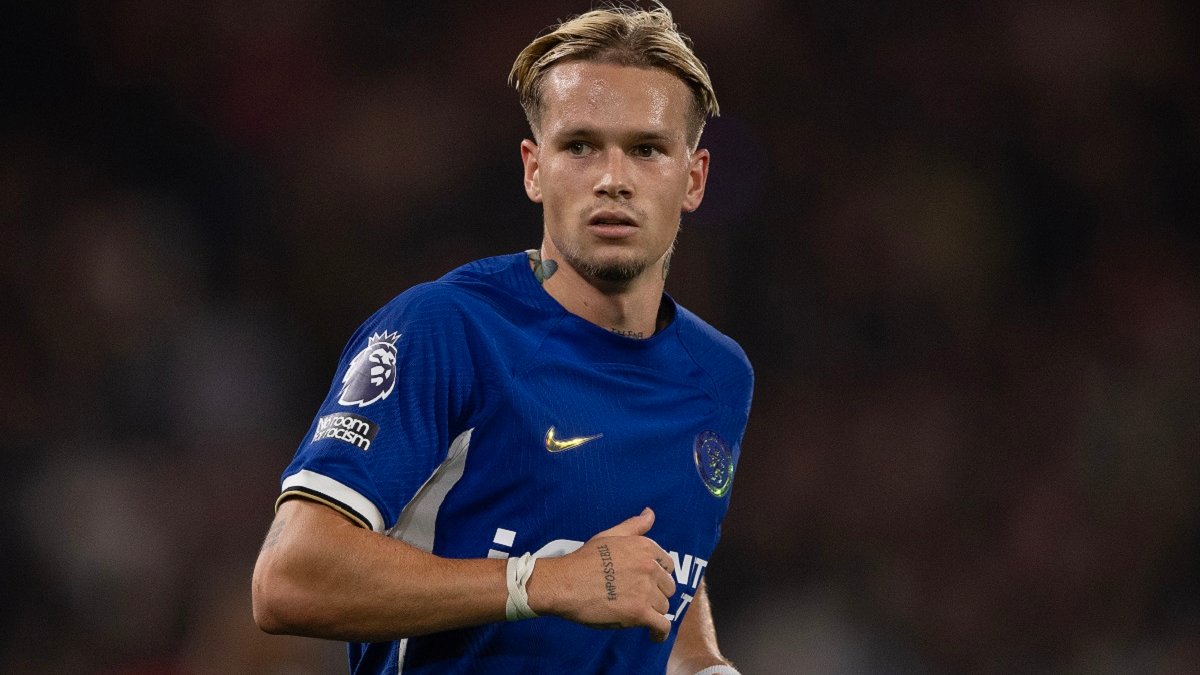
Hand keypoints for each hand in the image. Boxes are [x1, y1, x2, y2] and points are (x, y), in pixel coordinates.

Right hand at [527, 507, 676, 641]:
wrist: (565, 583)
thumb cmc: (584, 559)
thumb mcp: (610, 536)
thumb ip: (633, 526)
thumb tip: (650, 513)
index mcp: (645, 547)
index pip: (667, 565)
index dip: (658, 576)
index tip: (648, 583)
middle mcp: (650, 567)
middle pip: (668, 587)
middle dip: (657, 594)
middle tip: (639, 599)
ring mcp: (645, 590)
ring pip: (664, 607)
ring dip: (654, 612)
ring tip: (639, 615)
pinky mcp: (639, 613)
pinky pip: (662, 626)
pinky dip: (660, 633)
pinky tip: (655, 636)